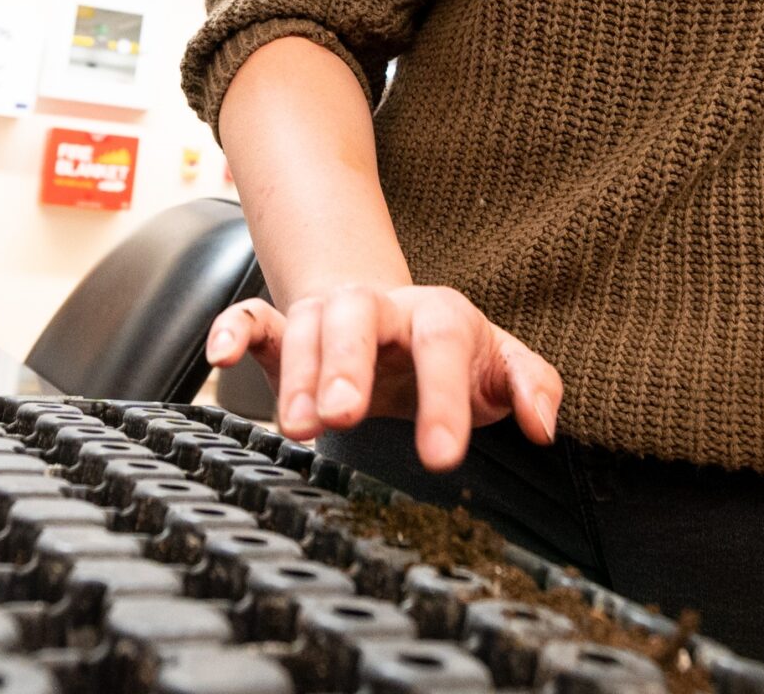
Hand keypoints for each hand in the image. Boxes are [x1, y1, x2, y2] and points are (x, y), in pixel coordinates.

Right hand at [205, 284, 563, 472]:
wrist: (391, 317)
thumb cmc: (449, 350)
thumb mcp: (499, 363)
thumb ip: (531, 385)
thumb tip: (544, 424)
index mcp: (438, 315)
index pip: (443, 344)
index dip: (442, 398)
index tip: (441, 455)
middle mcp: (379, 308)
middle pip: (360, 318)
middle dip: (348, 364)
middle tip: (343, 418)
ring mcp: (327, 313)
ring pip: (306, 323)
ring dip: (299, 373)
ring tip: (299, 427)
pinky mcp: (284, 327)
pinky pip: (253, 316)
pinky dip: (232, 329)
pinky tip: (220, 355)